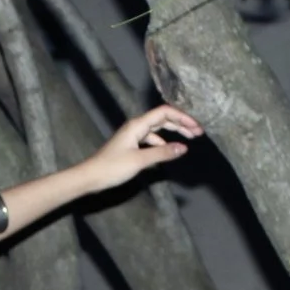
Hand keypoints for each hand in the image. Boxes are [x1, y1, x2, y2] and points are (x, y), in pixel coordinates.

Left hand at [77, 103, 201, 188]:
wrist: (90, 176)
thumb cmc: (112, 167)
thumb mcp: (140, 160)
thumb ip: (162, 153)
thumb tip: (184, 148)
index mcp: (138, 125)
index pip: (165, 113)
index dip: (182, 117)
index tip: (196, 127)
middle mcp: (136, 126)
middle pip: (163, 118)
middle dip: (181, 123)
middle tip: (199, 132)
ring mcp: (133, 135)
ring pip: (158, 128)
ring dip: (174, 132)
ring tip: (189, 139)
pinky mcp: (131, 145)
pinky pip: (151, 138)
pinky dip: (162, 142)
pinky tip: (168, 150)